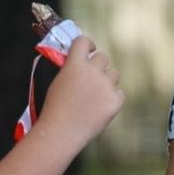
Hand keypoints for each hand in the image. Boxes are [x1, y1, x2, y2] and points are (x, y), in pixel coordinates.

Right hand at [34, 35, 123, 150]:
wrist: (61, 132)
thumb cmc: (54, 110)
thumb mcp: (56, 83)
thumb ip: (71, 70)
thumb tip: (80, 64)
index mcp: (74, 64)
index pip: (83, 42)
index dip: (87, 44)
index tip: (89, 49)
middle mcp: (92, 71)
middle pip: (103, 57)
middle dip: (98, 65)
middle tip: (91, 77)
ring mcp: (105, 86)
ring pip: (114, 74)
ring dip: (106, 81)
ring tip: (95, 95)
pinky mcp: (115, 101)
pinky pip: (119, 93)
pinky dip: (112, 98)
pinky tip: (101, 107)